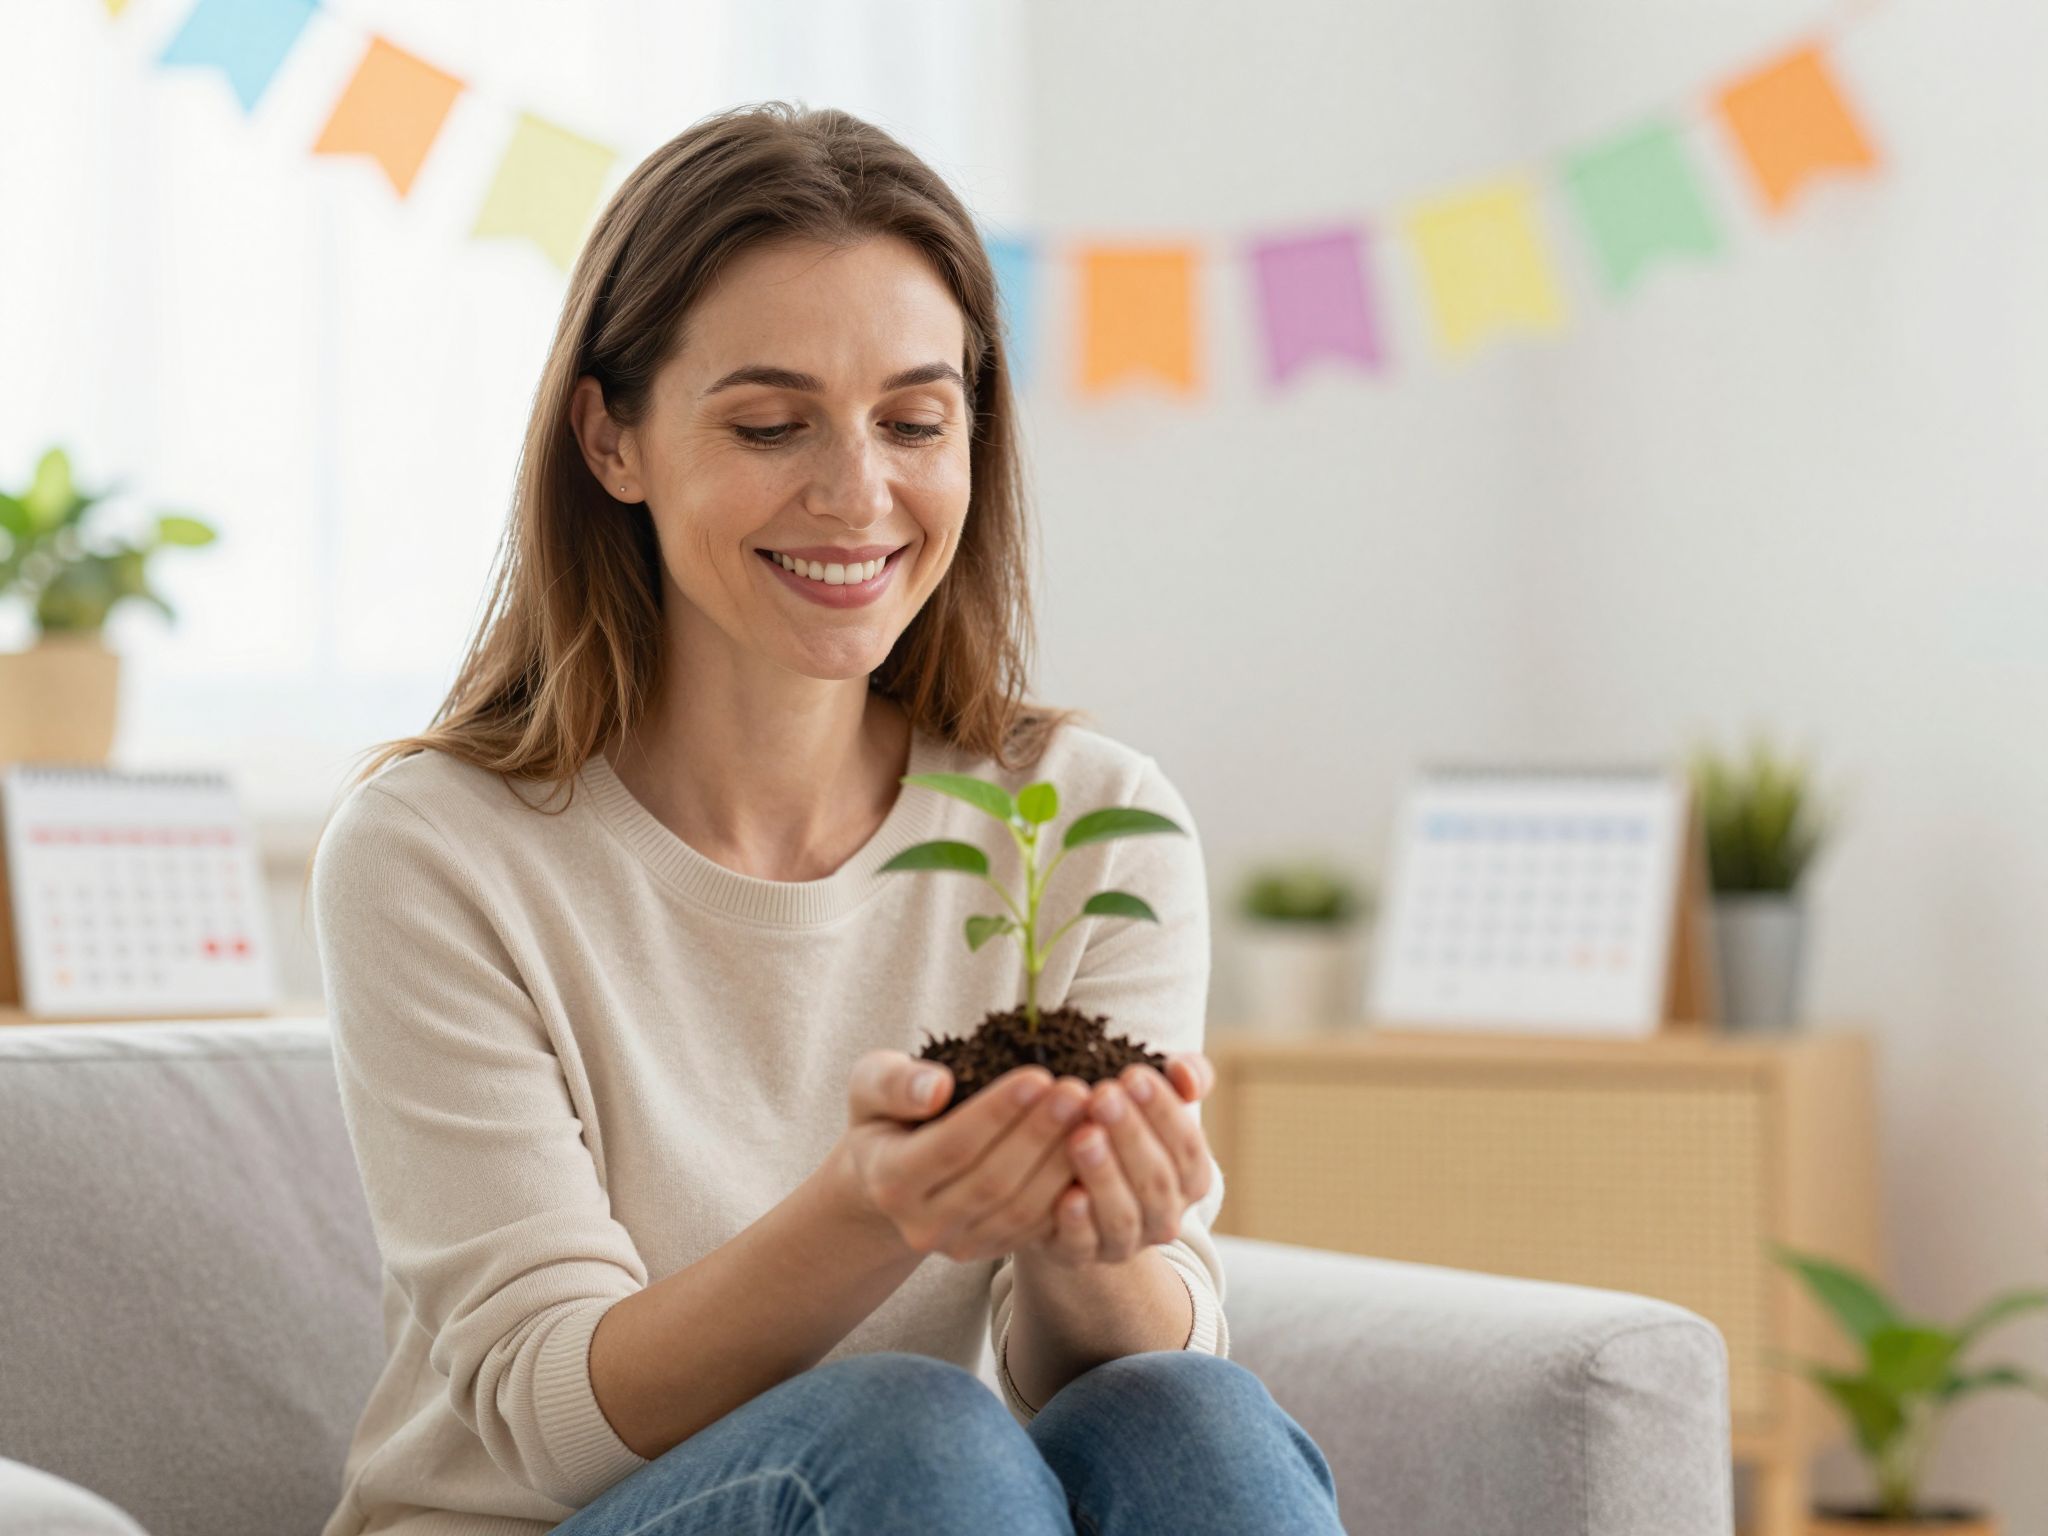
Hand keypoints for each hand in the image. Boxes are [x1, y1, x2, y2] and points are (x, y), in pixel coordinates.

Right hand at [836, 1050, 1095, 1263]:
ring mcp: (959, 1244)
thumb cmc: (889, 1114)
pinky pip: (1039, 1227)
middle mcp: (921, 1224)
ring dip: (1062, 1162)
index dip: (998, 1113)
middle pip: (993, 1182)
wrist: (887, 1176)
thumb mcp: (872, 1085)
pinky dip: (1069, 1190)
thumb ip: (895, 1083)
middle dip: (1040, 1134)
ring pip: (1022, 1210)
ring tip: (1091, 1115)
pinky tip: (1093, 1150)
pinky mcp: (991, 1250)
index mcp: (890, 1179)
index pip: (953, 1146)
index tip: (1039, 1075)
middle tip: (1078, 1091)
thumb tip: (937, 1086)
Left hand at [1019, 1051, 1216, 1268]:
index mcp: (1190, 1179)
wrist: (1069, 1188)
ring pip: (1123, 1215)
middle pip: (1156, 1181)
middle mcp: (1164, 1217)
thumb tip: (1184, 1074)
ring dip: (1104, 1175)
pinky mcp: (1081, 1254)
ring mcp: (1124, 1242)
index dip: (1164, 1112)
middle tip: (1102, 1097)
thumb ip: (1184, 1079)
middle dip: (1130, 1136)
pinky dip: (1077, 1221)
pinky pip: (1083, 1243)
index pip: (1187, 1147)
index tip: (1132, 1075)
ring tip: (1081, 1135)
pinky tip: (1066, 1193)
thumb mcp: (1151, 1101)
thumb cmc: (1119, 1133)